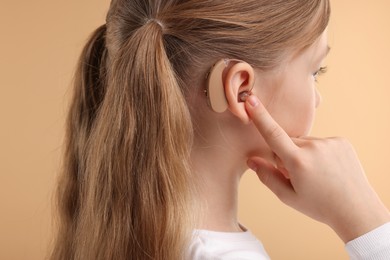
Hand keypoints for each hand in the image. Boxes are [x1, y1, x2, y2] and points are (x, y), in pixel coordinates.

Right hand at [244, 94, 389, 241]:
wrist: (356, 209)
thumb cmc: (319, 206)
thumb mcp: (288, 196)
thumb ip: (267, 176)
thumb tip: (251, 160)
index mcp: (299, 162)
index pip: (273, 134)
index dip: (260, 117)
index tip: (251, 100)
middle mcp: (314, 147)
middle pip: (287, 142)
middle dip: (286, 154)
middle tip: (296, 175)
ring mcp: (330, 142)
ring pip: (303, 142)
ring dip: (302, 153)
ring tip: (315, 173)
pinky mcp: (341, 141)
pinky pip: (319, 142)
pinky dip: (318, 152)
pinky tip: (326, 168)